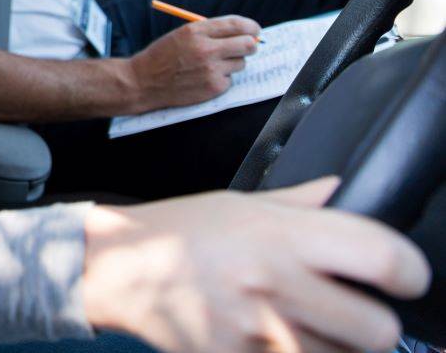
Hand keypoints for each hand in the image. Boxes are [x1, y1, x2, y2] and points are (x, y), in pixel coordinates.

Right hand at [82, 177, 431, 352]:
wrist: (117, 267)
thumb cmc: (179, 230)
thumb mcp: (240, 201)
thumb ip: (300, 203)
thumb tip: (341, 189)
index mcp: (282, 235)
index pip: (386, 259)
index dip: (409, 272)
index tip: (401, 276)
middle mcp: (277, 285)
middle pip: (377, 329)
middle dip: (372, 322)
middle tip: (354, 311)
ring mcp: (258, 332)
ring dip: (333, 348)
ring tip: (306, 327)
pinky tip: (275, 339)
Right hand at [125, 16, 260, 111]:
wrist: (143, 82)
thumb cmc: (163, 56)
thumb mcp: (181, 34)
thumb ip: (210, 32)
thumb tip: (244, 33)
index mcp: (196, 31)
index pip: (236, 24)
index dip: (250, 27)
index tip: (254, 30)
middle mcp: (205, 49)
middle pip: (248, 44)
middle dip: (250, 45)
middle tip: (246, 47)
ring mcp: (210, 70)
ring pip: (241, 63)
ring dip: (232, 64)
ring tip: (211, 65)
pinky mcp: (213, 87)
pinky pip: (230, 80)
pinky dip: (221, 79)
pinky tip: (203, 78)